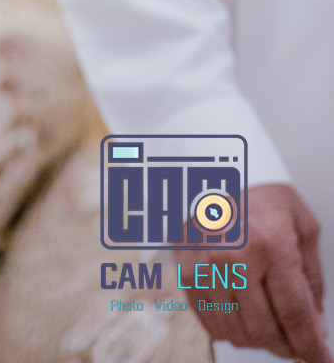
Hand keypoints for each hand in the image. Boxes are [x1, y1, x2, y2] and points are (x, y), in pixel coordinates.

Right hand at [178, 183, 329, 359]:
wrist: (212, 161)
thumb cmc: (260, 189)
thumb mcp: (301, 225)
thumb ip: (311, 278)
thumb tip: (314, 323)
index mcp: (271, 244)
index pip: (297, 316)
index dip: (312, 347)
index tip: (321, 361)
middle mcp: (235, 258)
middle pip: (265, 330)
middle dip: (286, 346)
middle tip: (295, 344)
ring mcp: (205, 265)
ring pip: (236, 332)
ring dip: (258, 339)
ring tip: (269, 326)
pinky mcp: (185, 268)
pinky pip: (209, 320)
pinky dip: (229, 330)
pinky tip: (242, 317)